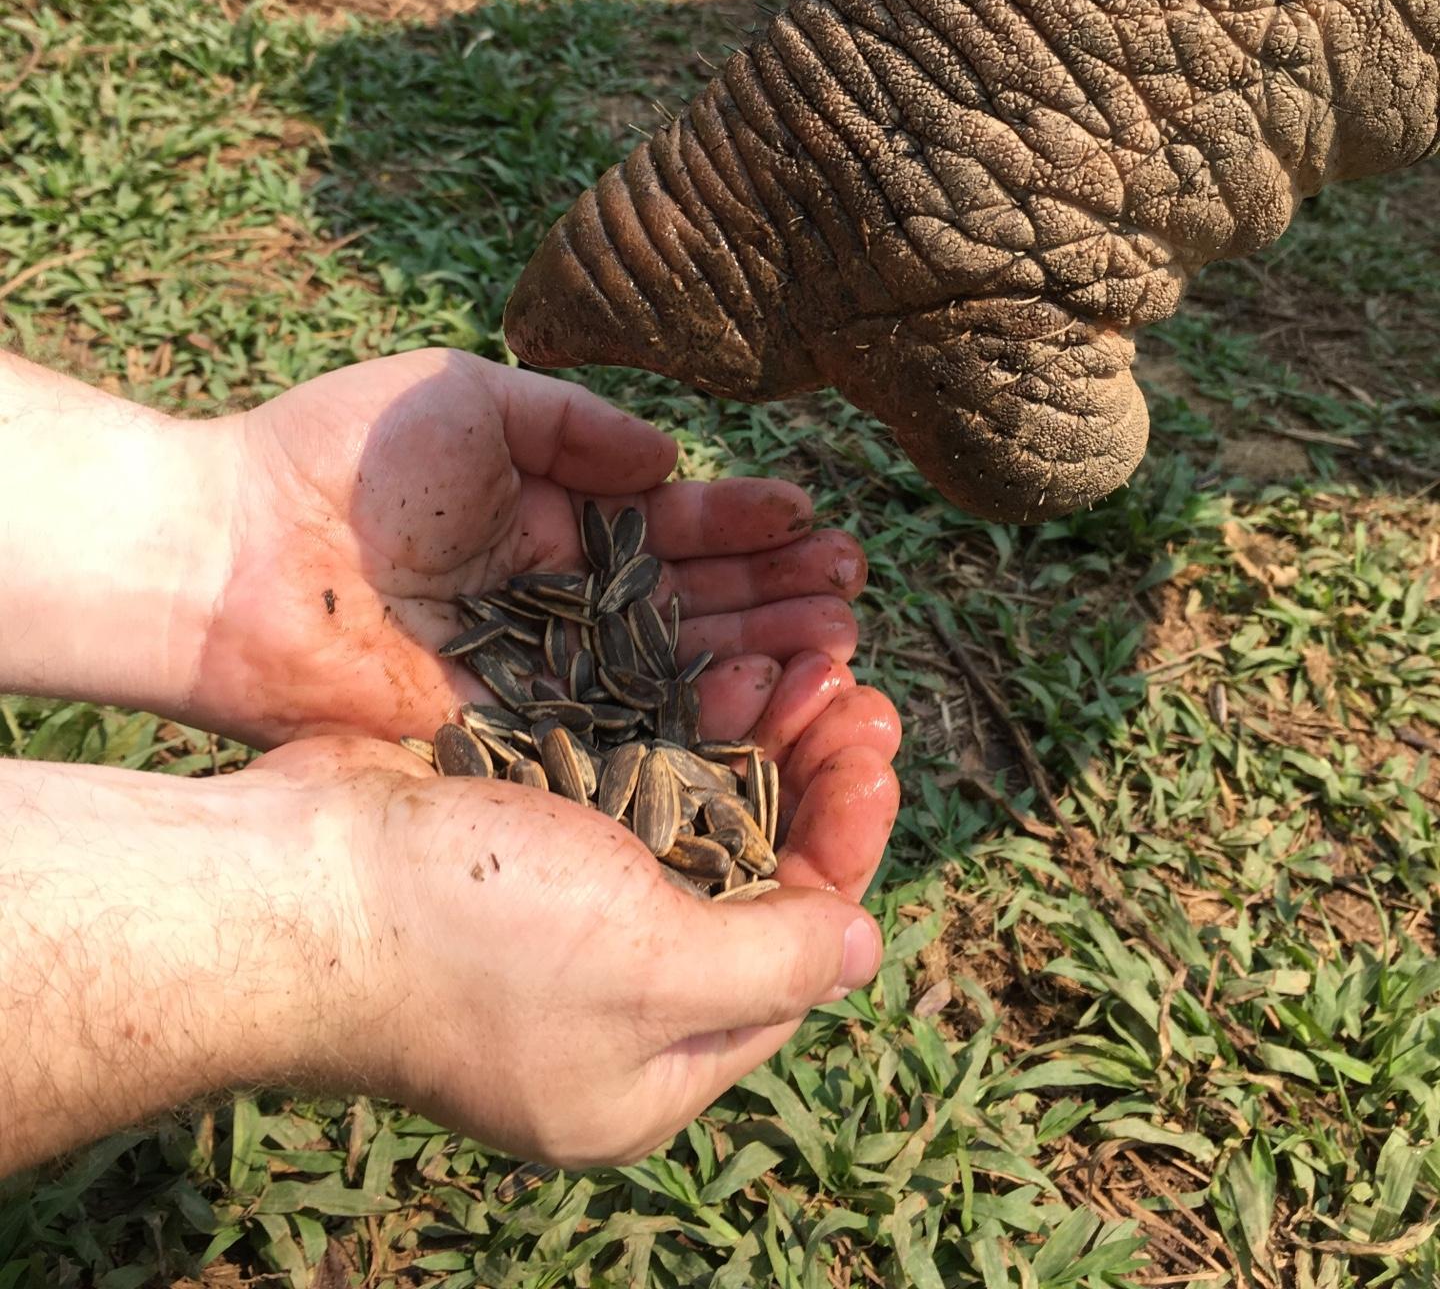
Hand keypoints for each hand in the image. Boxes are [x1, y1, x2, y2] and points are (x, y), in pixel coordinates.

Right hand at [0, 743, 887, 1178]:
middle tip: (857, 687)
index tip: (878, 753)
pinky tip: (722, 664)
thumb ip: (766, 960)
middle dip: (812, 779)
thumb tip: (861, 950)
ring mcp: (561, 911)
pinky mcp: (520, 834)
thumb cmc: (474, 941)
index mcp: (653, 1061)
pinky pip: (631, 774)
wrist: (293, 881)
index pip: (794, 950)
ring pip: (697, 813)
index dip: (848, 846)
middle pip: (752, 875)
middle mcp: (614, 992)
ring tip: (807, 658)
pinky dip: (680, 722)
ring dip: (756, 736)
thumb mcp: (648, 971)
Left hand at [192, 353, 895, 795]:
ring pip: (673, 670)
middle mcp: (560, 600)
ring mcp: (540, 671)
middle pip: (691, 603)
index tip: (814, 521)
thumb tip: (671, 458)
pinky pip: (621, 726)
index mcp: (552, 517)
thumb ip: (577, 424)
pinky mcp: (512, 734)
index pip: (673, 525)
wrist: (232, 551)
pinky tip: (760, 694)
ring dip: (760, 654)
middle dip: (776, 595)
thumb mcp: (473, 396)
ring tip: (836, 641)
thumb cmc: (340, 455)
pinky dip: (694, 714)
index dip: (747, 525)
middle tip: (851, 591)